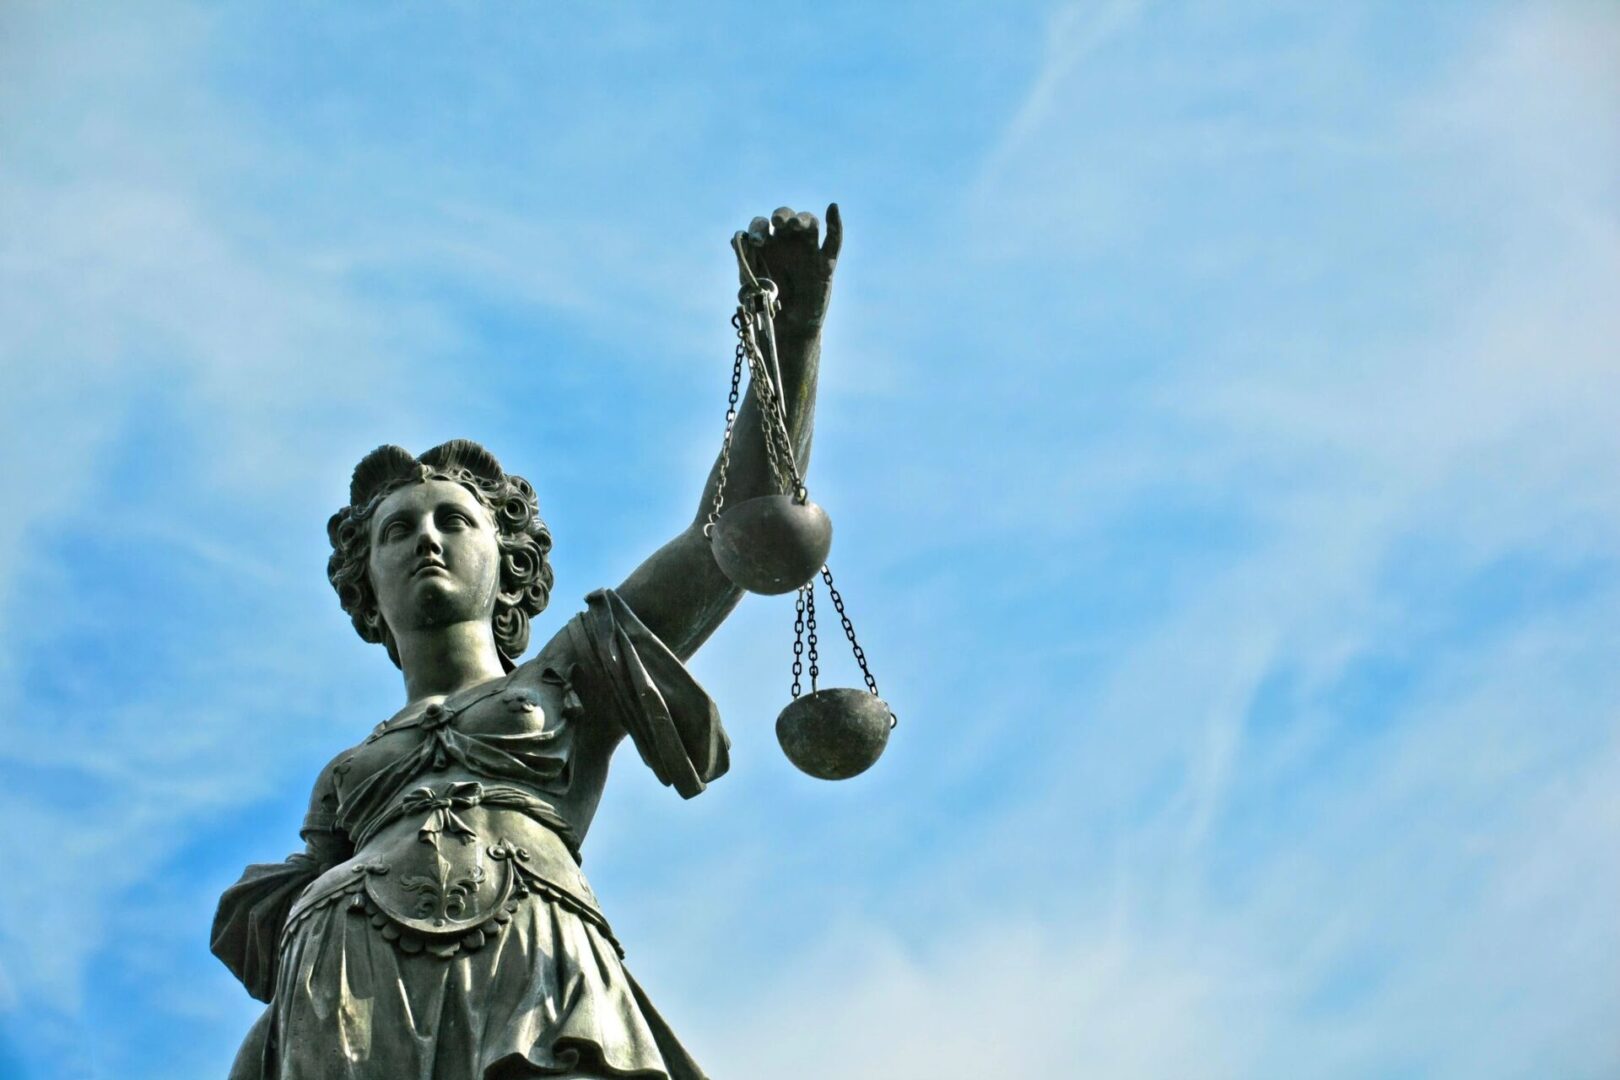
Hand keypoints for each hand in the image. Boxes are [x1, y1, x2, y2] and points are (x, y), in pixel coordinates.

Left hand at [736, 203, 841, 332]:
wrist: (787, 330)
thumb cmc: (766, 306)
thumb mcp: (750, 284)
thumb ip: (744, 261)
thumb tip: (737, 237)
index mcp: (766, 244)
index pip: (762, 225)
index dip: (758, 228)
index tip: (756, 242)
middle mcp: (786, 241)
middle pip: (785, 216)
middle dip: (780, 216)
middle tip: (776, 223)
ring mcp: (808, 249)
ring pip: (809, 223)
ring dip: (802, 218)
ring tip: (795, 224)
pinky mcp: (826, 263)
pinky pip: (833, 241)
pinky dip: (835, 224)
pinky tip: (833, 208)